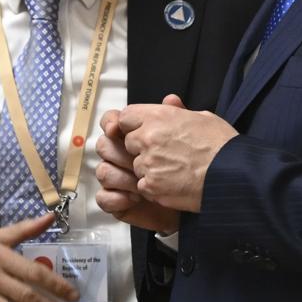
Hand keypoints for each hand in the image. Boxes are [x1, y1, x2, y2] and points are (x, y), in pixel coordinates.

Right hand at [96, 106, 179, 233]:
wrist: (198, 199)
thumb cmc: (191, 167)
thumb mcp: (189, 136)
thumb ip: (178, 117)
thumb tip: (170, 99)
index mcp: (135, 136)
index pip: (112, 121)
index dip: (110, 122)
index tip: (116, 129)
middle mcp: (122, 155)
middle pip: (103, 146)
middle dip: (119, 153)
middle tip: (137, 162)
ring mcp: (119, 178)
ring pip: (103, 171)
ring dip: (121, 177)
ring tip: (141, 185)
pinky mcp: (118, 202)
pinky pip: (104, 198)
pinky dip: (116, 197)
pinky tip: (134, 198)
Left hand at [111, 93, 235, 212]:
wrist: (233, 173)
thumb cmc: (222, 145)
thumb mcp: (202, 117)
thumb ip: (178, 110)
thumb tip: (169, 101)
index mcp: (159, 117)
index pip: (126, 117)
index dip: (135, 125)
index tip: (145, 132)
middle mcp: (148, 138)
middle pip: (129, 143)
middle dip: (142, 148)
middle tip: (165, 154)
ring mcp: (148, 163)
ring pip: (136, 166)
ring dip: (149, 169)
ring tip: (174, 170)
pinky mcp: (152, 186)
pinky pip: (143, 186)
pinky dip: (155, 188)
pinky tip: (173, 184)